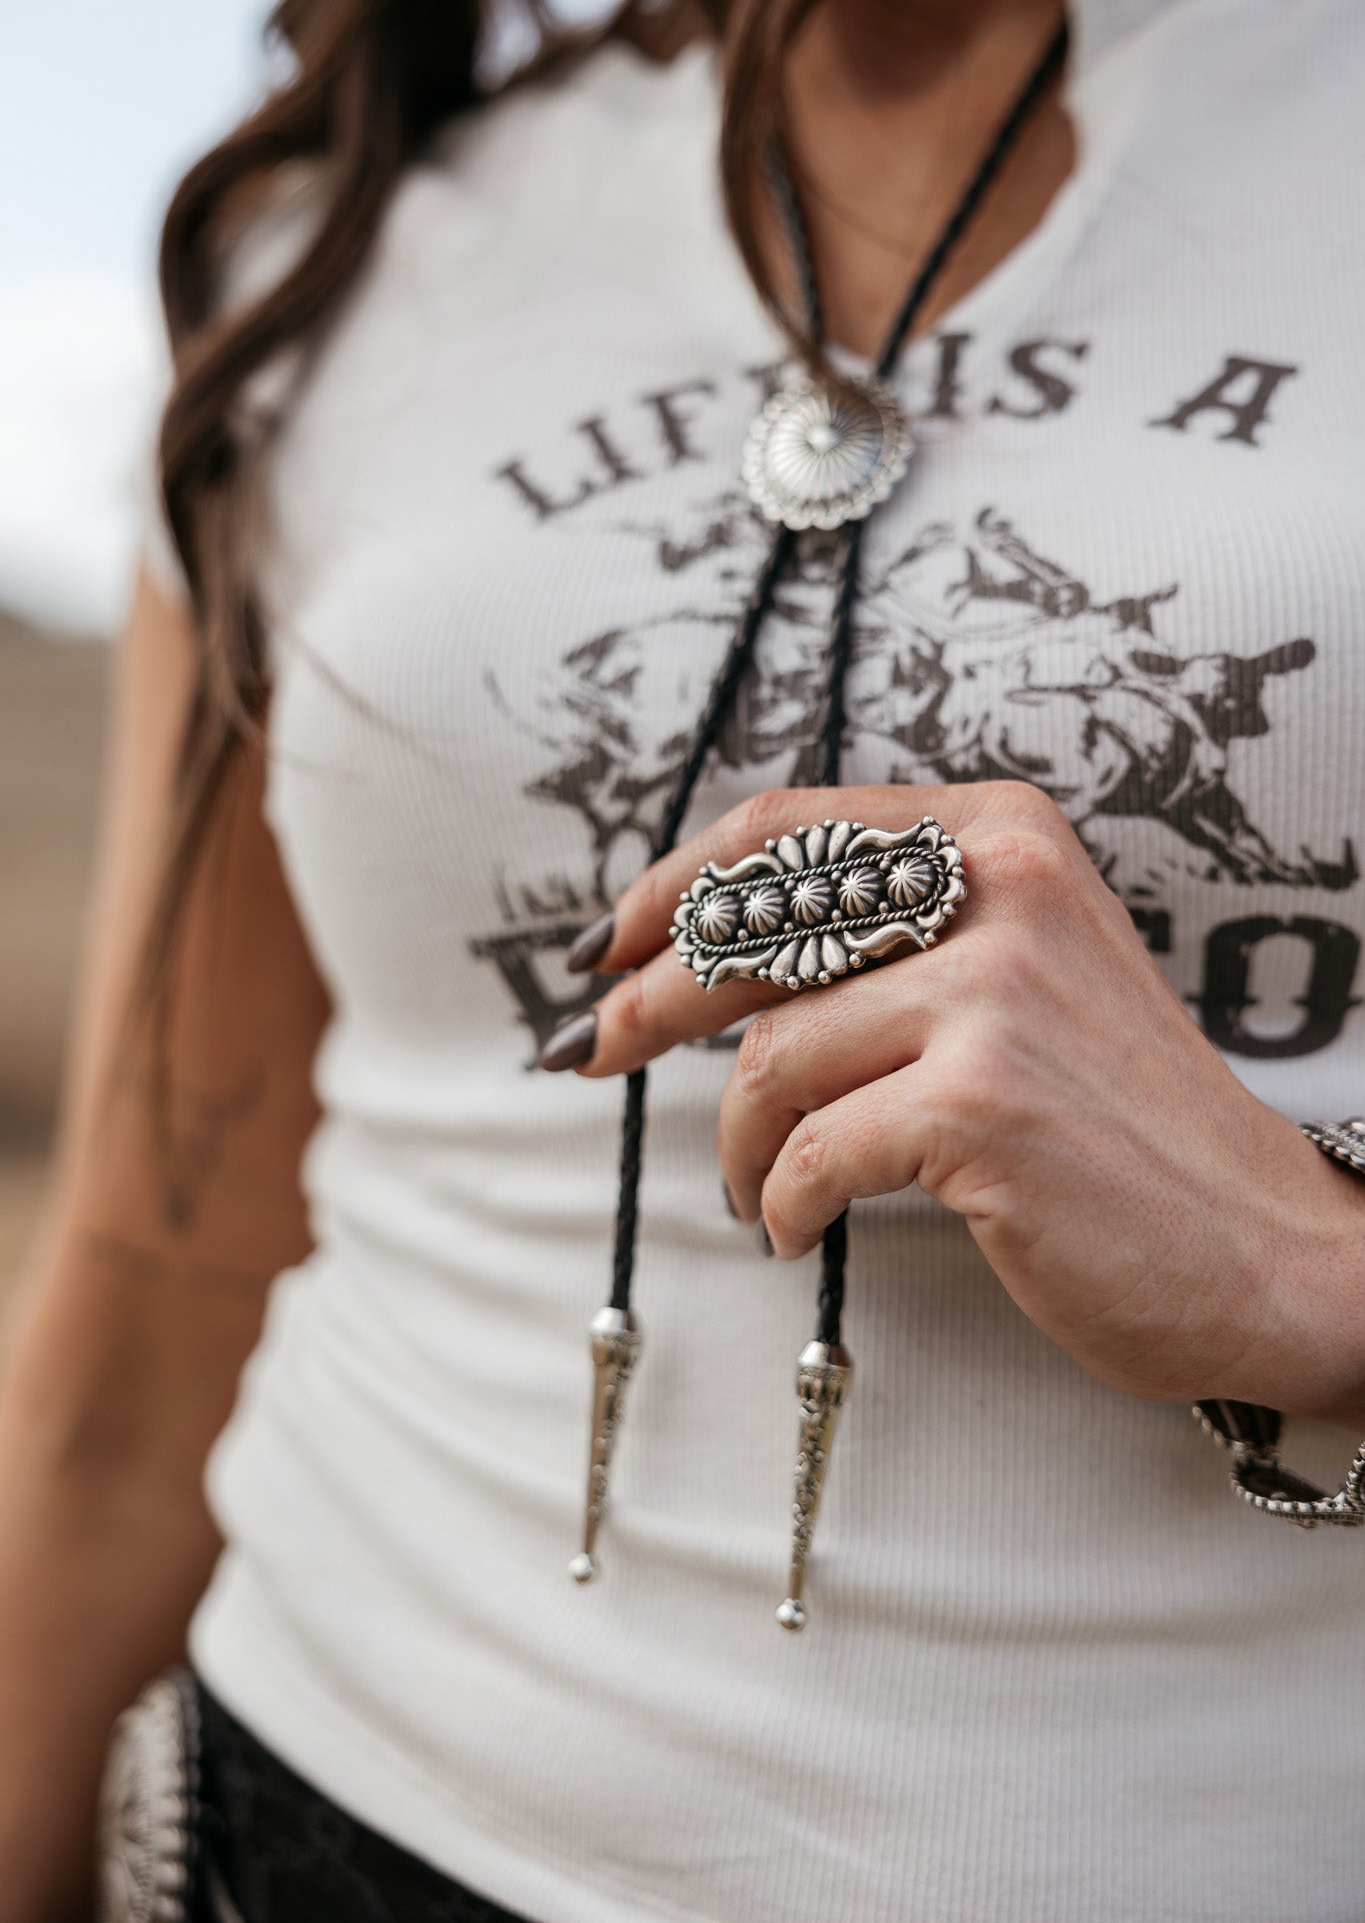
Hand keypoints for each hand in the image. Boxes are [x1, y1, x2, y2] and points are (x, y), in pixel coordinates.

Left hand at [551, 782, 1364, 1423]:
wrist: (1265, 1247)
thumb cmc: (1118, 1123)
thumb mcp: (1021, 977)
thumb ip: (891, 941)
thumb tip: (695, 962)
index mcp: (1000, 834)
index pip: (783, 826)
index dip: (669, 884)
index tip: (605, 945)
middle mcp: (998, 886)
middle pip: (750, 925)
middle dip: (647, 996)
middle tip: (588, 1052)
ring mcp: (993, 992)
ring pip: (770, 1057)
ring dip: (738, 1141)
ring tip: (759, 1188)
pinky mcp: (980, 1103)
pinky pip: (809, 1151)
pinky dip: (780, 1200)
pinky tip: (796, 1226)